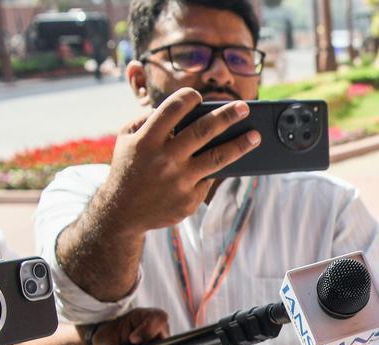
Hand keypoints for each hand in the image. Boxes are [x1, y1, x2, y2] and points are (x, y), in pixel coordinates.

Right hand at [101, 88, 260, 233]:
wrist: (122, 213)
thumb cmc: (128, 168)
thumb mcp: (125, 139)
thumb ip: (145, 119)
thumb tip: (175, 108)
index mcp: (146, 140)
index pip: (173, 109)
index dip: (189, 98)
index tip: (199, 96)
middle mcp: (165, 160)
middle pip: (203, 131)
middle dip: (227, 116)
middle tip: (245, 107)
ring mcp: (179, 181)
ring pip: (218, 158)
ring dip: (240, 145)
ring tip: (255, 136)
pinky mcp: (189, 200)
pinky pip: (210, 179)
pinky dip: (220, 169)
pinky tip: (234, 160)